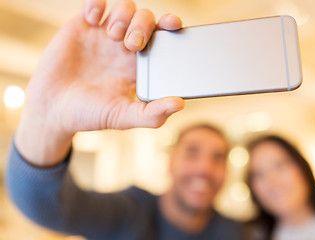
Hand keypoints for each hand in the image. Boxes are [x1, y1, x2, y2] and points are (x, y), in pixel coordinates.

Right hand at [15, 0, 184, 165]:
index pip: (161, 39)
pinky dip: (96, 4)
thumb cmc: (90, 114)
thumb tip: (180, 103)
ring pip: (124, 8)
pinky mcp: (81, 27)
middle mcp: (124, 48)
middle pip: (145, 19)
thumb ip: (152, 114)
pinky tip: (92, 20)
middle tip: (132, 44)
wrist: (53, 110)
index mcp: (139, 65)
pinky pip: (93, 3)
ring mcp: (103, 36)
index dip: (169, 27)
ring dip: (123, 16)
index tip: (174, 25)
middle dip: (143, 25)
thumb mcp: (123, 116)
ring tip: (112, 36)